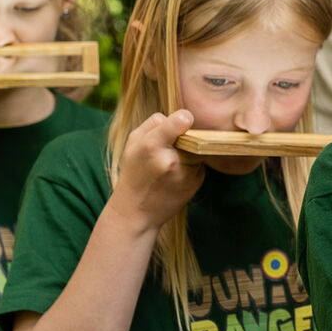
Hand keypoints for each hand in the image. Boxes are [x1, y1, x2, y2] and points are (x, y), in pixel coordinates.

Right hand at [109, 110, 204, 234]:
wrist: (135, 213)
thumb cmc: (133, 174)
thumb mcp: (132, 144)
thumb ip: (153, 124)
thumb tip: (181, 116)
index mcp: (151, 146)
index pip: (180, 120)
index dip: (184, 119)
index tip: (184, 121)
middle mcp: (171, 160)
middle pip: (191, 135)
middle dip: (183, 139)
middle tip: (168, 151)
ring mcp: (186, 173)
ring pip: (197, 149)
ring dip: (188, 153)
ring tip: (169, 167)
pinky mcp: (196, 183)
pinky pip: (199, 164)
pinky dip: (191, 166)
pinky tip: (175, 177)